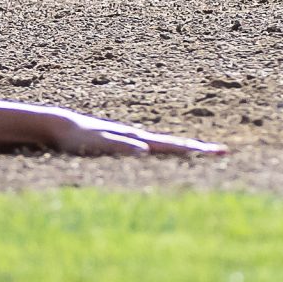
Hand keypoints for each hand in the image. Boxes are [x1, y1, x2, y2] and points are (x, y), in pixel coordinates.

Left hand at [42, 110, 224, 158]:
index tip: (223, 153)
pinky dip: (165, 152)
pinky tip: (165, 156)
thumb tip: (146, 150)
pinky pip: (149, 149)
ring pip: (163, 146)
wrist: (57, 126)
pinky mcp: (120, 143)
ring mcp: (130, 139)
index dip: (197, 151)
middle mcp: (137, 137)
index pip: (173, 146)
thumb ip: (120, 147)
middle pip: (173, 144)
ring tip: (202, 153)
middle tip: (225, 153)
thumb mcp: (98, 143)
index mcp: (136, 138)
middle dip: (198, 150)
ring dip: (184, 150)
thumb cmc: (76, 137)